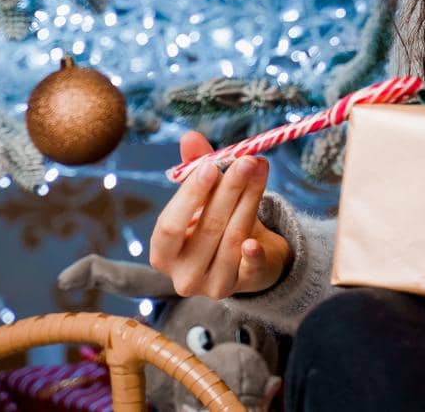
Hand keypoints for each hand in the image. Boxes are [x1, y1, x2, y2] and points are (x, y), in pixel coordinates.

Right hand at [148, 131, 291, 298]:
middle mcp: (182, 275)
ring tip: (261, 169)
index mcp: (163, 252)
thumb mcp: (204, 197)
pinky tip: (255, 241)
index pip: (170, 226)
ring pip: (232, 238)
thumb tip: (190, 138)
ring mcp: (211, 285)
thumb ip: (197, 169)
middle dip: (229, 190)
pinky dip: (251, 254)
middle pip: (206, 229)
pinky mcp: (241, 287)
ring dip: (250, 200)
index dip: (189, 197)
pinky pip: (249, 269)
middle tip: (247, 160)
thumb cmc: (215, 221)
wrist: (248, 254)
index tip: (210, 167)